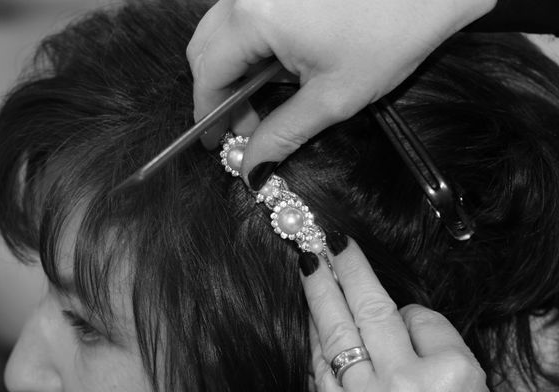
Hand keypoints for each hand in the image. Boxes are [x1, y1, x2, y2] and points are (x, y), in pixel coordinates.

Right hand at [187, 0, 496, 189]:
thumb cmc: (392, 34)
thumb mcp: (332, 97)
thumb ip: (282, 134)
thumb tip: (251, 167)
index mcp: (255, 17)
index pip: (208, 72)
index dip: (208, 112)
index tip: (217, 140)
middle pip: (207, 47)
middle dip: (220, 90)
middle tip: (246, 122)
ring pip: (224, 28)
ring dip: (236, 66)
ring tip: (269, 94)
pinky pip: (247, 11)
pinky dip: (252, 41)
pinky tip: (280, 62)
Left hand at [299, 237, 511, 391]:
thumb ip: (439, 357)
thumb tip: (402, 324)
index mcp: (454, 376)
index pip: (424, 318)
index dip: (414, 314)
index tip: (408, 319)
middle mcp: (406, 383)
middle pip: (372, 309)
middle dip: (347, 267)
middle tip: (329, 237)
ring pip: (337, 331)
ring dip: (320, 291)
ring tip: (308, 260)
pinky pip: (321, 366)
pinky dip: (315, 337)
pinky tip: (312, 317)